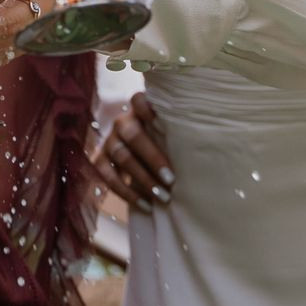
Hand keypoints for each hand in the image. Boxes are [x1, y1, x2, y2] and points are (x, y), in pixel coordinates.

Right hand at [90, 94, 174, 211]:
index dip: (149, 110)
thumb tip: (206, 146)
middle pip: (133, 135)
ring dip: (143, 179)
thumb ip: (177, 131)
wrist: (141, 150)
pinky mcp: (100, 160)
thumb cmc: (164, 139)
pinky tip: (146, 205)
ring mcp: (109, 141)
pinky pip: (109, 177)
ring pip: (122, 157)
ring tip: (163, 196)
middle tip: (171, 180)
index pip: (139, 100)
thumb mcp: (168, 130)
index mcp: (139, 109)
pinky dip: (128, 193)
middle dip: (153, 159)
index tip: (165, 123)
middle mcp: (121, 122)